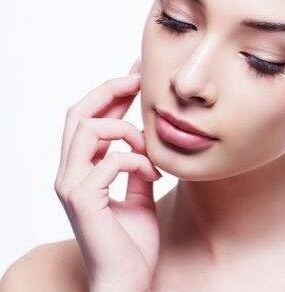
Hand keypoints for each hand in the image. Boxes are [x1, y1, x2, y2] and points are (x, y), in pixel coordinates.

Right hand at [54, 58, 160, 291]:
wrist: (128, 280)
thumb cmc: (132, 240)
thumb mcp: (140, 191)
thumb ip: (137, 164)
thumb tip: (146, 137)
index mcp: (83, 169)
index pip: (89, 120)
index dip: (111, 93)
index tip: (138, 75)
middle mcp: (70, 173)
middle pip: (77, 114)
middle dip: (109, 90)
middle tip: (138, 79)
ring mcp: (72, 186)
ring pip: (86, 129)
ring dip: (125, 129)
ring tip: (148, 146)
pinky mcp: (83, 201)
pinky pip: (108, 161)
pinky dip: (136, 159)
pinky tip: (153, 173)